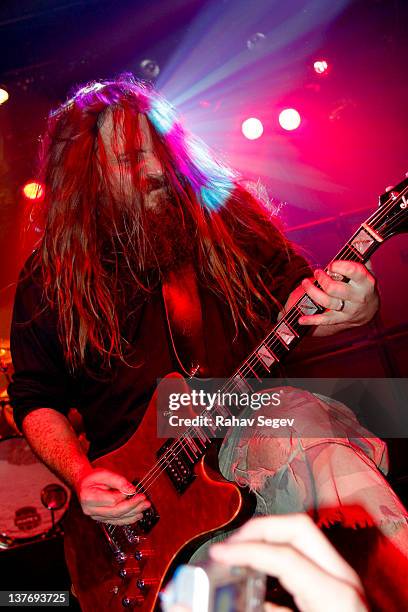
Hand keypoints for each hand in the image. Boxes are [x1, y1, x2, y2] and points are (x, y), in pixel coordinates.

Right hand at [75, 467, 149, 524]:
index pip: (112, 500)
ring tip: (144, 507)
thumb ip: (118, 481)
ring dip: (133, 514)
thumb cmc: (93, 478)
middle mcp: (90, 510)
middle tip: (145, 501)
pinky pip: (116, 521)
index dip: (125, 496)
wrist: (83, 485)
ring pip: (117, 518)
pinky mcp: (101, 519)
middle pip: (115, 511)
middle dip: (132, 506)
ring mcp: (95, 516)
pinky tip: (137, 515)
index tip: (135, 490)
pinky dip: (128, 519)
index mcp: (88, 497)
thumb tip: (131, 490)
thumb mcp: (104, 474)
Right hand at [209, 514, 367, 611]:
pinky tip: (258, 582)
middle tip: (230, 544)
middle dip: (260, 530)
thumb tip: (227, 602)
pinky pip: (305, 559)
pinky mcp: (339, 591)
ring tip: (240, 556)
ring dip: (269, 541)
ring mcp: (344, 582)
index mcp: (335, 595)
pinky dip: (278, 560)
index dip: (245, 550)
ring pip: (302, 538)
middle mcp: (343, 580)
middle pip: (297, 528)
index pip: (282, 553)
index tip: (218, 553)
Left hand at [298, 260, 378, 334]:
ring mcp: (349, 310)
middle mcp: (358, 298)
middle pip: (335, 289)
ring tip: (305, 283)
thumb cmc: (362, 283)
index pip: (355, 272)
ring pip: (327, 302)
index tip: (332, 264)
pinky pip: (324, 321)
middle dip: (322, 279)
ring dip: (312, 292)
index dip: (341, 266)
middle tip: (316, 273)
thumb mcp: (366, 270)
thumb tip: (355, 241)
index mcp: (366, 282)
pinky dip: (311, 320)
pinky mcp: (339, 319)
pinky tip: (300, 319)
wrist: (369, 309)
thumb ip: (358, 257)